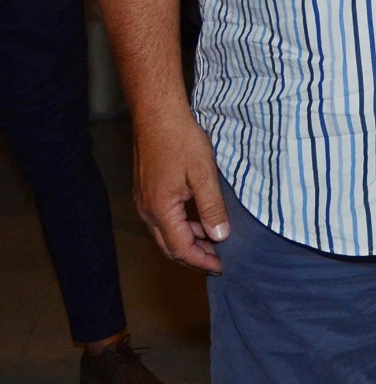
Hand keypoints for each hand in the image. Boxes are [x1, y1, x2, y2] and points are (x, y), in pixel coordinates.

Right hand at [131, 108, 228, 273]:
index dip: (202, 261)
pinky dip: (182, 226)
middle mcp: (147, 210)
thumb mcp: (204, 175)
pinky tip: (200, 220)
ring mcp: (144, 201)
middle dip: (195, 256)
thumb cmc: (181, 141)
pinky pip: (164, 219)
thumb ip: (212, 208)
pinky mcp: (147, 191)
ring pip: (166, 233)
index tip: (222, 267)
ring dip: (189, 240)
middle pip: (170, 246)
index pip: (181, 249)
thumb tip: (220, 236)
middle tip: (219, 261)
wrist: (157, 116)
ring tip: (215, 241)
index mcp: (160, 211)